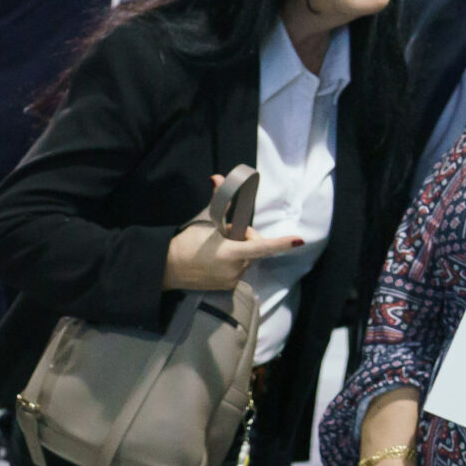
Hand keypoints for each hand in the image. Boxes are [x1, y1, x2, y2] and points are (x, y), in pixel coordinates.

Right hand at [161, 177, 304, 289]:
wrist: (166, 269)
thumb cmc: (185, 244)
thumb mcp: (204, 222)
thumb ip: (218, 201)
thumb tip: (218, 178)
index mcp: (231, 252)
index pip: (263, 246)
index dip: (282, 243)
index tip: (299, 241)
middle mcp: (235, 269)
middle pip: (254, 249)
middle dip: (245, 240)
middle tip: (224, 235)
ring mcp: (231, 280)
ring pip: (247, 260)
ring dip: (238, 252)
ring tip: (216, 251)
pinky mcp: (227, 287)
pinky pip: (239, 271)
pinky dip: (232, 264)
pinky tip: (215, 263)